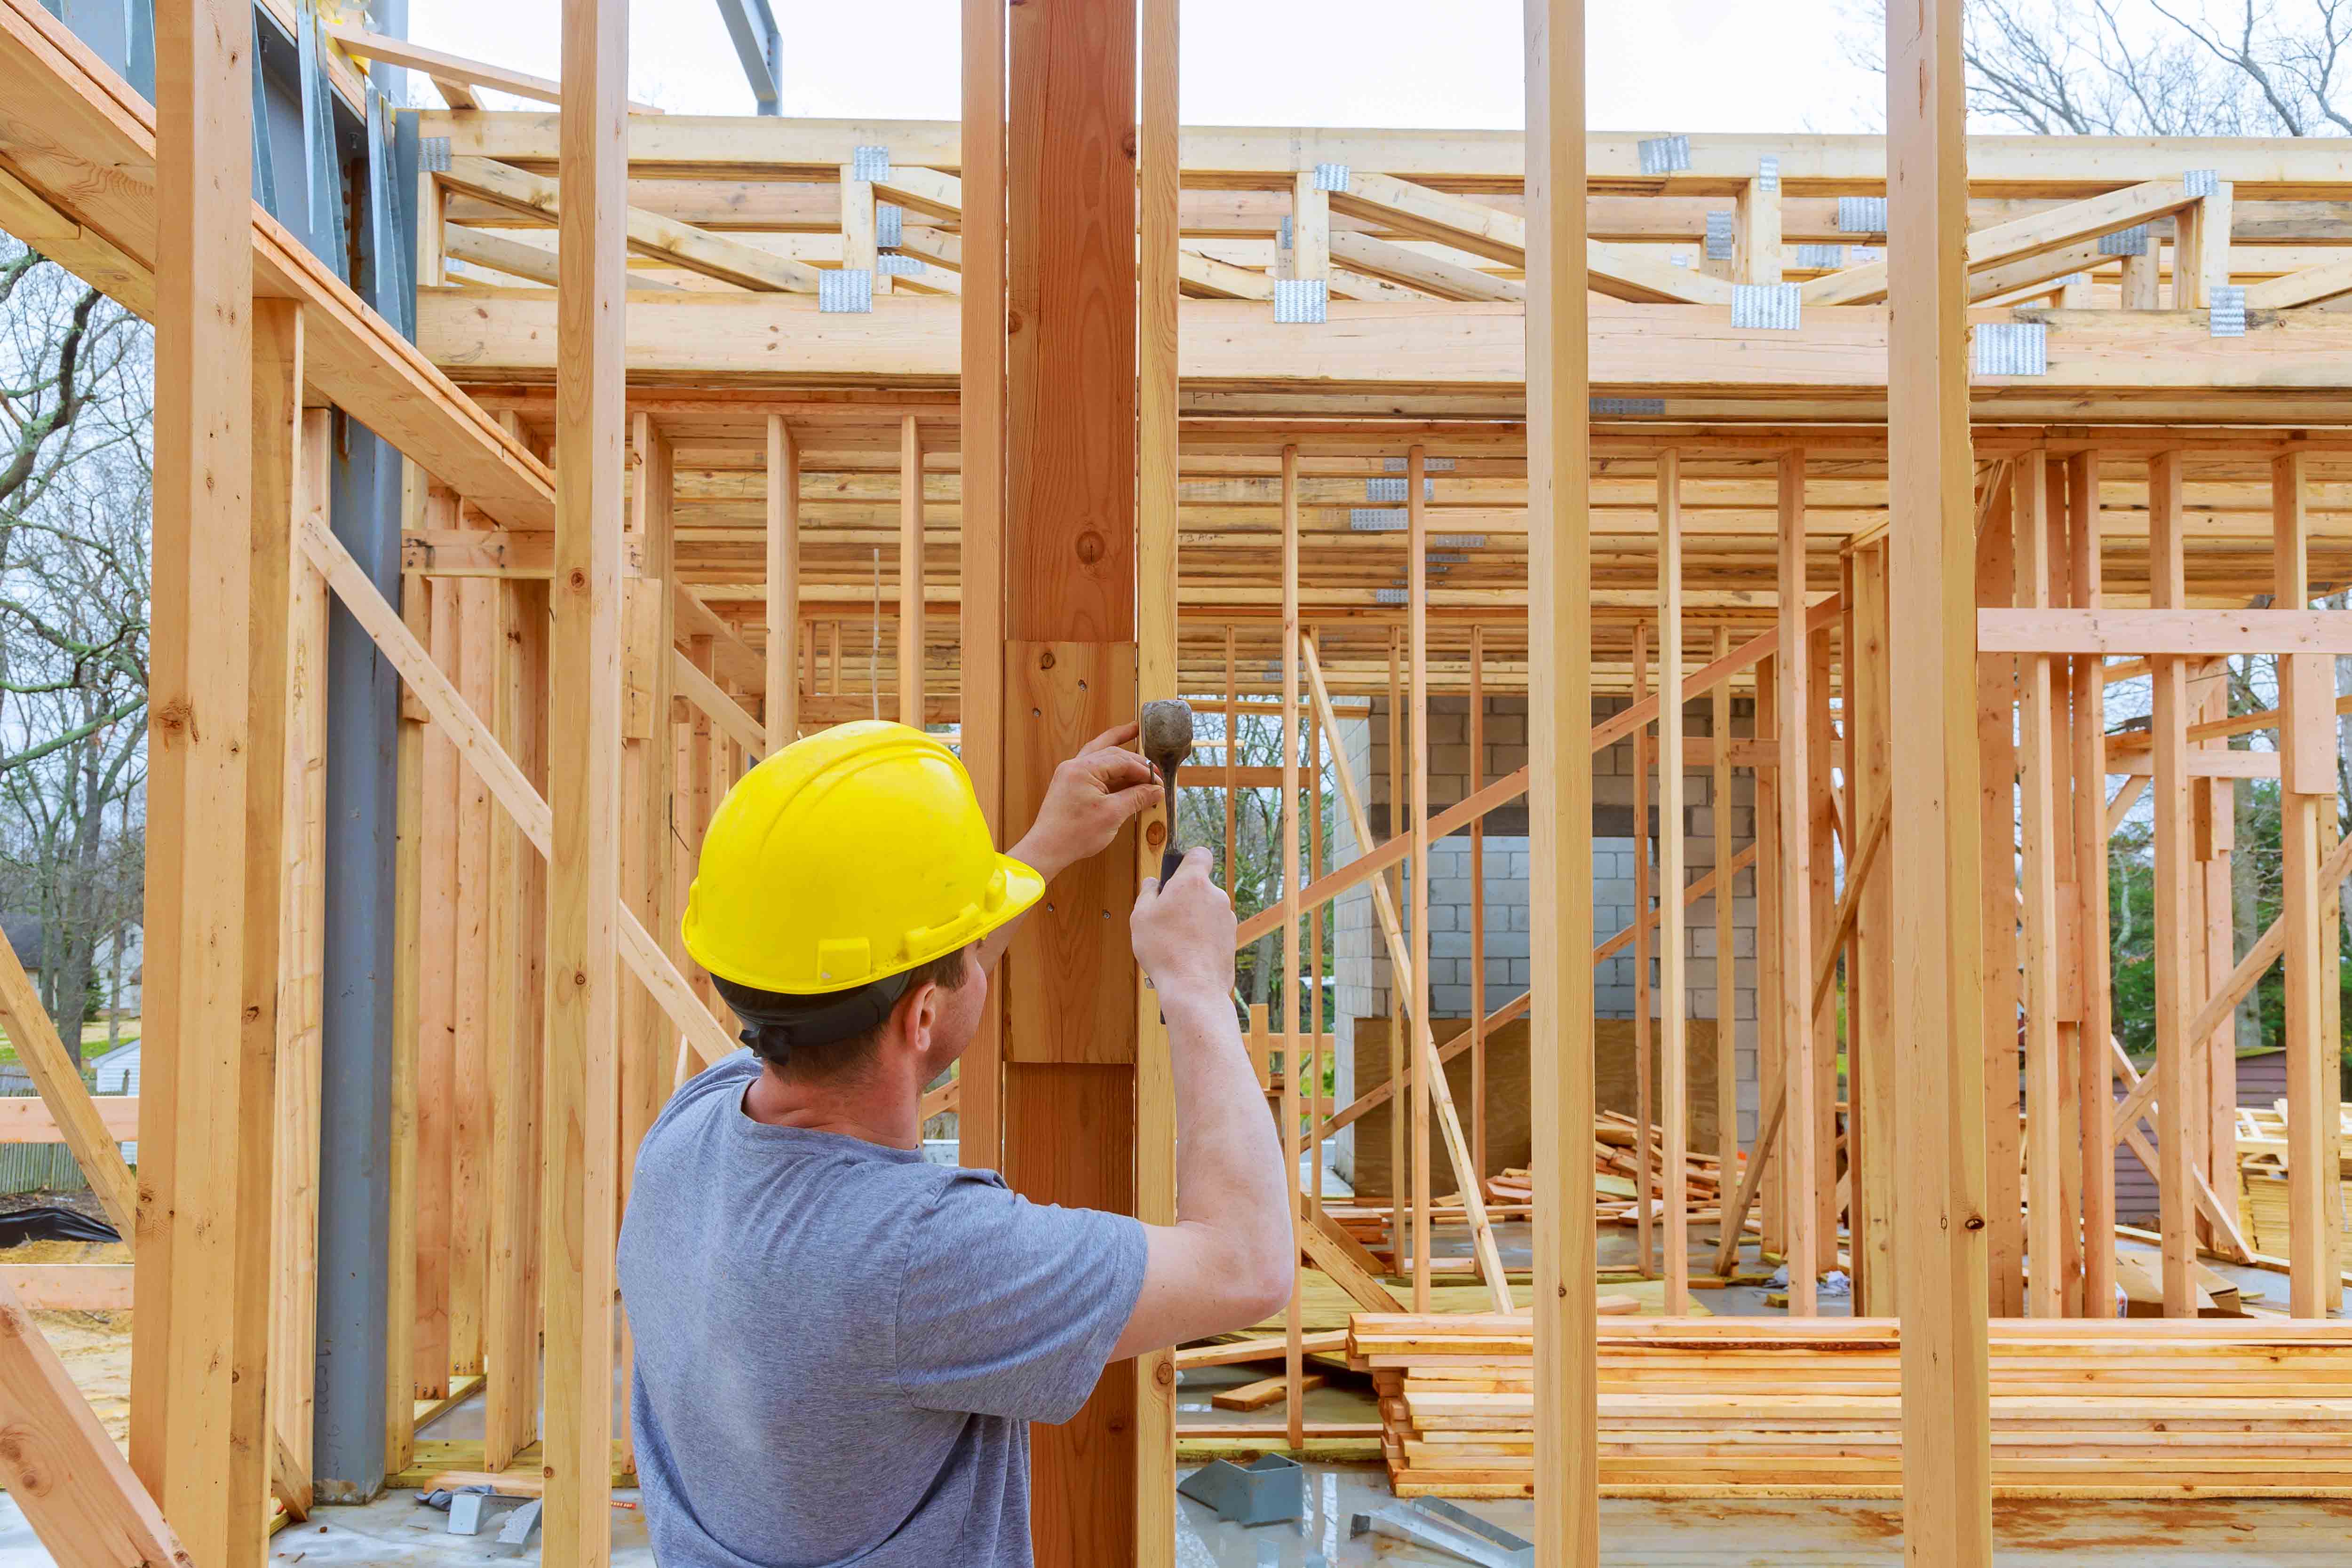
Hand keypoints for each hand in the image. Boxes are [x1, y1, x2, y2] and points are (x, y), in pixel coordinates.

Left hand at [1008, 723, 1163, 880]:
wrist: (1047, 849)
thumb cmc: (1074, 834)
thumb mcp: (1112, 814)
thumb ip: (1136, 798)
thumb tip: (1156, 791)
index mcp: (1083, 769)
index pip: (1121, 760)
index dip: (1143, 770)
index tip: (1157, 782)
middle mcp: (1075, 766)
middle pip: (1110, 752)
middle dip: (1133, 758)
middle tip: (1153, 767)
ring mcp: (1071, 774)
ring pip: (1099, 754)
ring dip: (1118, 748)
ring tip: (1133, 734)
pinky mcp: (1071, 785)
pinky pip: (1094, 769)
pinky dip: (1110, 768)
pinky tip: (1121, 769)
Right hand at [1130, 847, 1235, 996]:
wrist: (1193, 987)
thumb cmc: (1164, 949)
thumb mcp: (1140, 916)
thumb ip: (1147, 893)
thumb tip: (1154, 884)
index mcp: (1193, 882)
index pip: (1199, 854)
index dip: (1186, 861)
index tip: (1175, 875)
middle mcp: (1216, 895)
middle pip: (1199, 887)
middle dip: (1183, 898)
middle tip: (1164, 918)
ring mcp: (1227, 918)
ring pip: (1205, 910)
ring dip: (1192, 919)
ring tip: (1173, 941)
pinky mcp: (1231, 938)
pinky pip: (1213, 929)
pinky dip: (1202, 936)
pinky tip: (1186, 953)